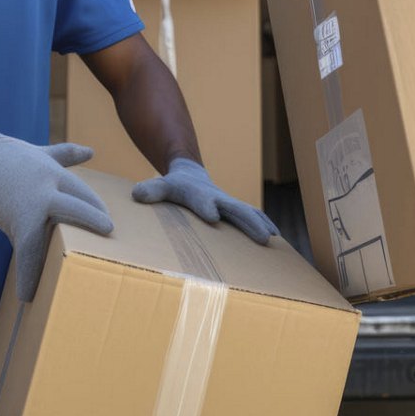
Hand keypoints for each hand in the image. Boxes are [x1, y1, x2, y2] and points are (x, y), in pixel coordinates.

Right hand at [0, 123, 113, 300]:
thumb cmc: (10, 157)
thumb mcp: (43, 153)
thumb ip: (67, 155)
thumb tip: (91, 151)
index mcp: (57, 174)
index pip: (84, 194)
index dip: (96, 211)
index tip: (107, 230)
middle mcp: (49, 186)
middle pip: (81, 204)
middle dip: (94, 220)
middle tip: (109, 236)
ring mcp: (34, 200)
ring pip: (57, 228)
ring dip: (66, 252)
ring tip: (74, 276)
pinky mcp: (16, 217)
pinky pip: (27, 249)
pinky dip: (28, 272)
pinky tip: (28, 294)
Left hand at [132, 158, 278, 243]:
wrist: (191, 176)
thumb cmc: (174, 186)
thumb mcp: (160, 188)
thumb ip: (151, 191)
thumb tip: (137, 194)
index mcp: (198, 195)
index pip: (202, 201)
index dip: (206, 207)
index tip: (213, 216)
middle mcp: (218, 199)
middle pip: (236, 209)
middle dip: (249, 222)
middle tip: (262, 237)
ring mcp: (229, 204)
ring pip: (248, 213)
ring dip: (261, 225)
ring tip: (273, 239)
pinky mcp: (235, 210)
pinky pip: (253, 216)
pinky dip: (265, 223)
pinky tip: (277, 237)